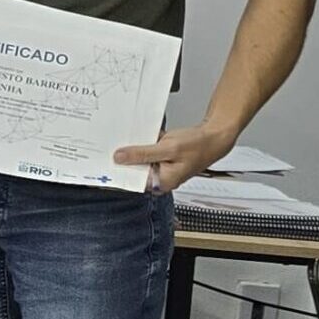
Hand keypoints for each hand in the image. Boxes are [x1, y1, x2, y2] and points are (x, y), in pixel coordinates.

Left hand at [115, 122, 235, 194]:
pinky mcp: (160, 158)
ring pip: (138, 159)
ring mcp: (160, 167)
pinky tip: (137, 136)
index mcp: (162, 182)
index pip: (133, 181)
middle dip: (123, 159)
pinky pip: (145, 152)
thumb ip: (143, 154)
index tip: (104, 163)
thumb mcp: (168, 148)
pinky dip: (142, 144)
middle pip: (134, 170)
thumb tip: (120, 158)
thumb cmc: (199, 145)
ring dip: (132, 150)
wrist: (215, 136)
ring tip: (120, 140)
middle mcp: (160, 178)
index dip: (118, 171)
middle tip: (108, 147)